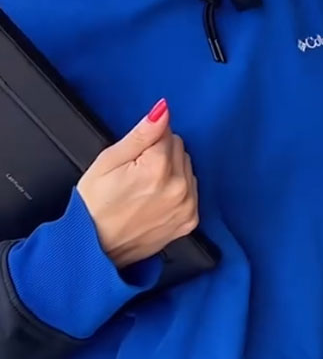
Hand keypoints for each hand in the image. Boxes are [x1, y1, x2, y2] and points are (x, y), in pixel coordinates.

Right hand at [77, 100, 198, 268]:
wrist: (94, 248)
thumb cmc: (95, 206)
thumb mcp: (108, 161)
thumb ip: (141, 134)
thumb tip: (163, 110)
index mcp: (158, 167)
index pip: (167, 132)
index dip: (147, 142)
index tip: (133, 158)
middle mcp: (179, 187)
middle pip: (179, 148)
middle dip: (160, 154)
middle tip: (136, 174)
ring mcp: (186, 206)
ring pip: (187, 168)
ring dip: (171, 172)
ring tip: (145, 189)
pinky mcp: (189, 221)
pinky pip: (192, 190)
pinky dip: (178, 191)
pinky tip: (157, 200)